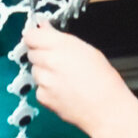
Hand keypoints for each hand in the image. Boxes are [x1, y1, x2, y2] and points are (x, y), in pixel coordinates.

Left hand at [23, 20, 137, 137]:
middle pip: (32, 53)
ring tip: (65, 77)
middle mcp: (50, 62)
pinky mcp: (43, 97)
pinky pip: (38, 87)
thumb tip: (44, 28)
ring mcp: (44, 81)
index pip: (31, 36)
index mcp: (62, 46)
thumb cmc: (103, 81)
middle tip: (59, 61)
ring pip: (35, 70)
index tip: (38, 38)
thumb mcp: (87, 50)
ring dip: (44, 71)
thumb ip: (61, 38)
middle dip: (42, 54)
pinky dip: (47, 88)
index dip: (34, 37)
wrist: (106, 109)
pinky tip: (63, 90)